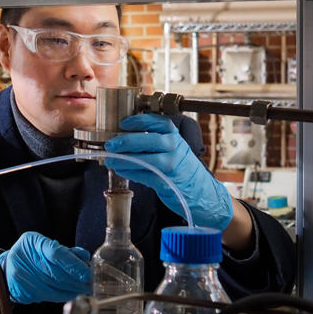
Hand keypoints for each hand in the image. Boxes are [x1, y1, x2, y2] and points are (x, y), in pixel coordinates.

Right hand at [0, 232, 91, 303]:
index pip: (56, 254)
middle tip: (91, 281)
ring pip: (55, 286)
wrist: (6, 268)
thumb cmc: (30, 253)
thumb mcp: (44, 243)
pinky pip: (50, 295)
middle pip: (57, 273)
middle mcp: (26, 259)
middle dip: (77, 279)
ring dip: (73, 288)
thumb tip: (85, 257)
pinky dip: (65, 294)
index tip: (87, 273)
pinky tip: (74, 293)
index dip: (73, 264)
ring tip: (86, 287)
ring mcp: (24, 277)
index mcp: (32, 242)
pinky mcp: (25, 292)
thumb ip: (65, 250)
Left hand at [104, 114, 233, 230]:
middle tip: (110, 144)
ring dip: (124, 159)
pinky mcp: (167, 182)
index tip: (123, 124)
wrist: (202, 192)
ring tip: (110, 159)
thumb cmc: (183, 169)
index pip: (156, 122)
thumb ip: (154, 142)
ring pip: (144, 159)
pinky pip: (145, 175)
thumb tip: (123, 137)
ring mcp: (172, 165)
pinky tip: (121, 169)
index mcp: (175, 136)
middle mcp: (175, 147)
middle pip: (147, 140)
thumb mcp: (173, 149)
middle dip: (125, 141)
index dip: (137, 121)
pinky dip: (130, 172)